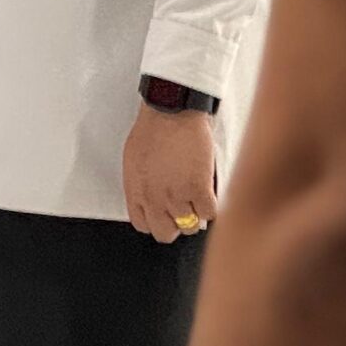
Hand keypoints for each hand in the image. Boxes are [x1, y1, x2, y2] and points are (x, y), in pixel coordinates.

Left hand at [124, 102, 219, 242]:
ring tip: (196, 196)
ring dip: (195, 214)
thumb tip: (152, 201)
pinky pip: (210, 214)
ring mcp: (176, 196)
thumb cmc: (152, 129)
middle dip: (175, 225)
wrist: (170, 111)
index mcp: (135, 190)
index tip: (164, 215)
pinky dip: (212, 205)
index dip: (156, 221)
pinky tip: (208, 191)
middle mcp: (154, 198)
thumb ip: (142, 185)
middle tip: (183, 210)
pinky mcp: (198, 189)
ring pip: (190, 226)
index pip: (143, 225)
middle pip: (165, 233)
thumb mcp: (134, 161)